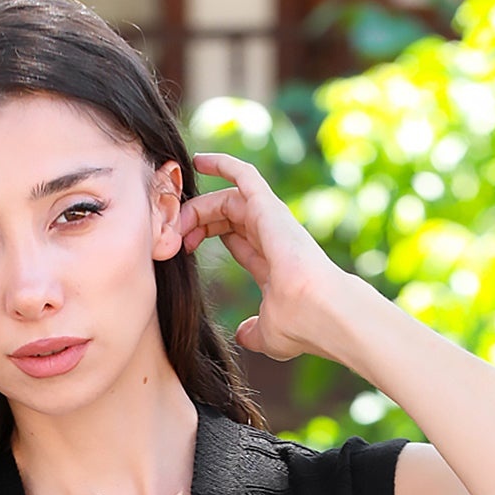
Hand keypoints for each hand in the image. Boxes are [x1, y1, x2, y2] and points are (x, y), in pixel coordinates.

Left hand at [179, 150, 349, 360]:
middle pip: (228, 215)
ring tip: (175, 216)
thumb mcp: (267, 333)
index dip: (209, 236)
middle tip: (174, 235)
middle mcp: (273, 236)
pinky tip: (198, 160)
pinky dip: (222, 164)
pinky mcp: (269, 207)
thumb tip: (244, 335)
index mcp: (272, 262)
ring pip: (229, 198)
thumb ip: (253, 331)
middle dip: (198, 221)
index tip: (184, 246)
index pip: (236, 238)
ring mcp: (272, 220)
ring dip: (199, 206)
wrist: (320, 313)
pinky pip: (244, 175)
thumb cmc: (299, 326)